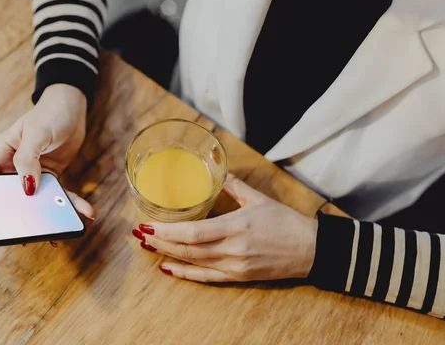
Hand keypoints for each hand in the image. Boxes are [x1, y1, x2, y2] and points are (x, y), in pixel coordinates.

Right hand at [0, 84, 94, 219]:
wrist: (72, 107)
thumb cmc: (49, 114)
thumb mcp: (36, 133)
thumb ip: (28, 159)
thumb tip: (26, 188)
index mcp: (0, 154)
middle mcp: (13, 167)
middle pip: (10, 195)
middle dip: (18, 215)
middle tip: (26, 235)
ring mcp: (33, 173)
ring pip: (36, 199)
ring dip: (48, 214)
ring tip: (60, 230)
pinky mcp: (52, 176)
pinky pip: (59, 194)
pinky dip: (71, 203)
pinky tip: (86, 211)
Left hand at [133, 174, 317, 282]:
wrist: (310, 250)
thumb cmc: (285, 222)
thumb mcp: (259, 198)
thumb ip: (233, 186)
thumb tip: (216, 170)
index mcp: (236, 227)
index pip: (193, 234)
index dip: (167, 232)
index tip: (148, 225)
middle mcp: (232, 250)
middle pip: (187, 249)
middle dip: (160, 241)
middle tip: (139, 232)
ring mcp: (234, 266)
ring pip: (193, 263)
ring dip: (167, 254)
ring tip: (147, 245)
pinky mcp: (238, 276)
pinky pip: (206, 278)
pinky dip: (185, 274)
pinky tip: (167, 268)